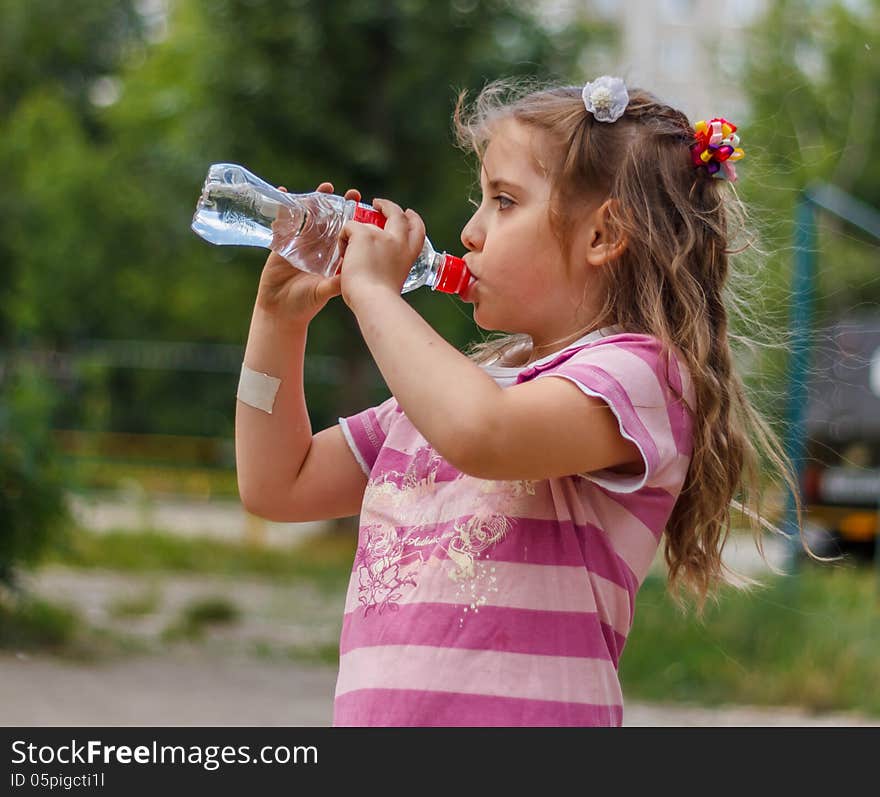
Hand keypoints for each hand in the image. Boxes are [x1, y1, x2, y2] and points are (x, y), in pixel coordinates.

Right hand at [256, 182, 360, 325]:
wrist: (283, 312)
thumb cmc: (307, 303)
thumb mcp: (325, 291)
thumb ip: (338, 282)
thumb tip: (355, 274)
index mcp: (330, 253)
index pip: (342, 229)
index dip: (350, 216)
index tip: (359, 201)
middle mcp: (317, 245)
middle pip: (325, 218)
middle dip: (332, 202)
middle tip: (341, 190)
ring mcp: (298, 243)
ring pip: (305, 216)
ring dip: (311, 200)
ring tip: (322, 188)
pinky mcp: (281, 244)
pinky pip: (281, 223)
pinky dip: (283, 208)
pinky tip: (284, 193)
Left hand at [338, 198, 425, 310]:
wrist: (374, 301)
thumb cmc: (381, 301)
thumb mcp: (393, 281)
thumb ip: (389, 269)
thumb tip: (378, 269)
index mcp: (409, 254)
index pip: (418, 230)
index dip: (414, 220)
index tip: (409, 214)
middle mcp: (399, 241)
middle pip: (398, 215)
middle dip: (389, 206)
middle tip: (378, 204)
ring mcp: (382, 236)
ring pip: (366, 221)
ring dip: (357, 228)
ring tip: (348, 243)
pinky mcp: (364, 235)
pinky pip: (349, 227)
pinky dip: (343, 239)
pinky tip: (342, 256)